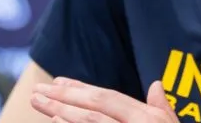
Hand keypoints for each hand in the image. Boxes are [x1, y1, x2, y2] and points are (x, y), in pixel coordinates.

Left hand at [30, 77, 177, 121]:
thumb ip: (163, 109)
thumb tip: (156, 84)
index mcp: (148, 118)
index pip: (109, 97)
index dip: (82, 88)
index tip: (58, 82)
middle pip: (94, 107)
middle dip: (63, 98)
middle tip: (38, 92)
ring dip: (61, 113)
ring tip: (41, 105)